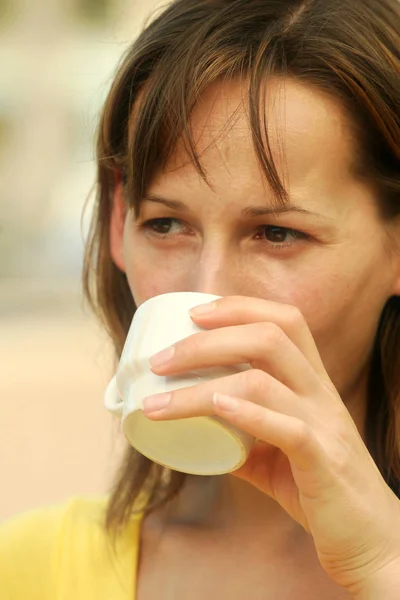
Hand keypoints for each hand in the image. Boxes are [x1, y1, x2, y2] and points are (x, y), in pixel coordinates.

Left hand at [143, 296, 399, 594]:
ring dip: (202, 386)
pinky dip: (248, 415)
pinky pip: (287, 429)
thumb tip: (196, 429)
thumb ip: (242, 436)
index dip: (238, 307)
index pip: (284, 320)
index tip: (193, 313)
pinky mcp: (322, 461)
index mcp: (311, 382)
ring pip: (263, 382)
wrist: (370, 538)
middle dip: (208, 340)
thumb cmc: (319, 488)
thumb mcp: (277, 452)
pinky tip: (215, 408)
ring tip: (158, 400)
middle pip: (269, 337)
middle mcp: (320, 392)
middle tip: (161, 359)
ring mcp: (324, 424)